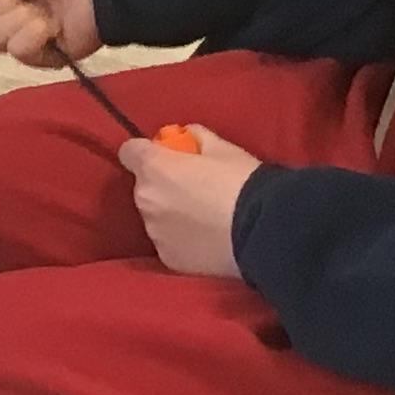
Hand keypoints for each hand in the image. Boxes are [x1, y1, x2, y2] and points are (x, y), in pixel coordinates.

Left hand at [121, 125, 260, 278]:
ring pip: (155, 217)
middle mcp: (145, 199)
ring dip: (171, 214)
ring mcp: (155, 232)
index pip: (129, 152)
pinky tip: (207, 240)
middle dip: (162, 185)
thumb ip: (195, 137)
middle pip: (144, 187)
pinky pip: (169, 243)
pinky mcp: (168, 258)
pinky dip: (182, 240)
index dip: (146, 153)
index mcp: (153, 168)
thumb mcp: (222, 148)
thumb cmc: (243, 182)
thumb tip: (187, 136)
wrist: (265, 231)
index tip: (165, 158)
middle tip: (194, 191)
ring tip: (204, 220)